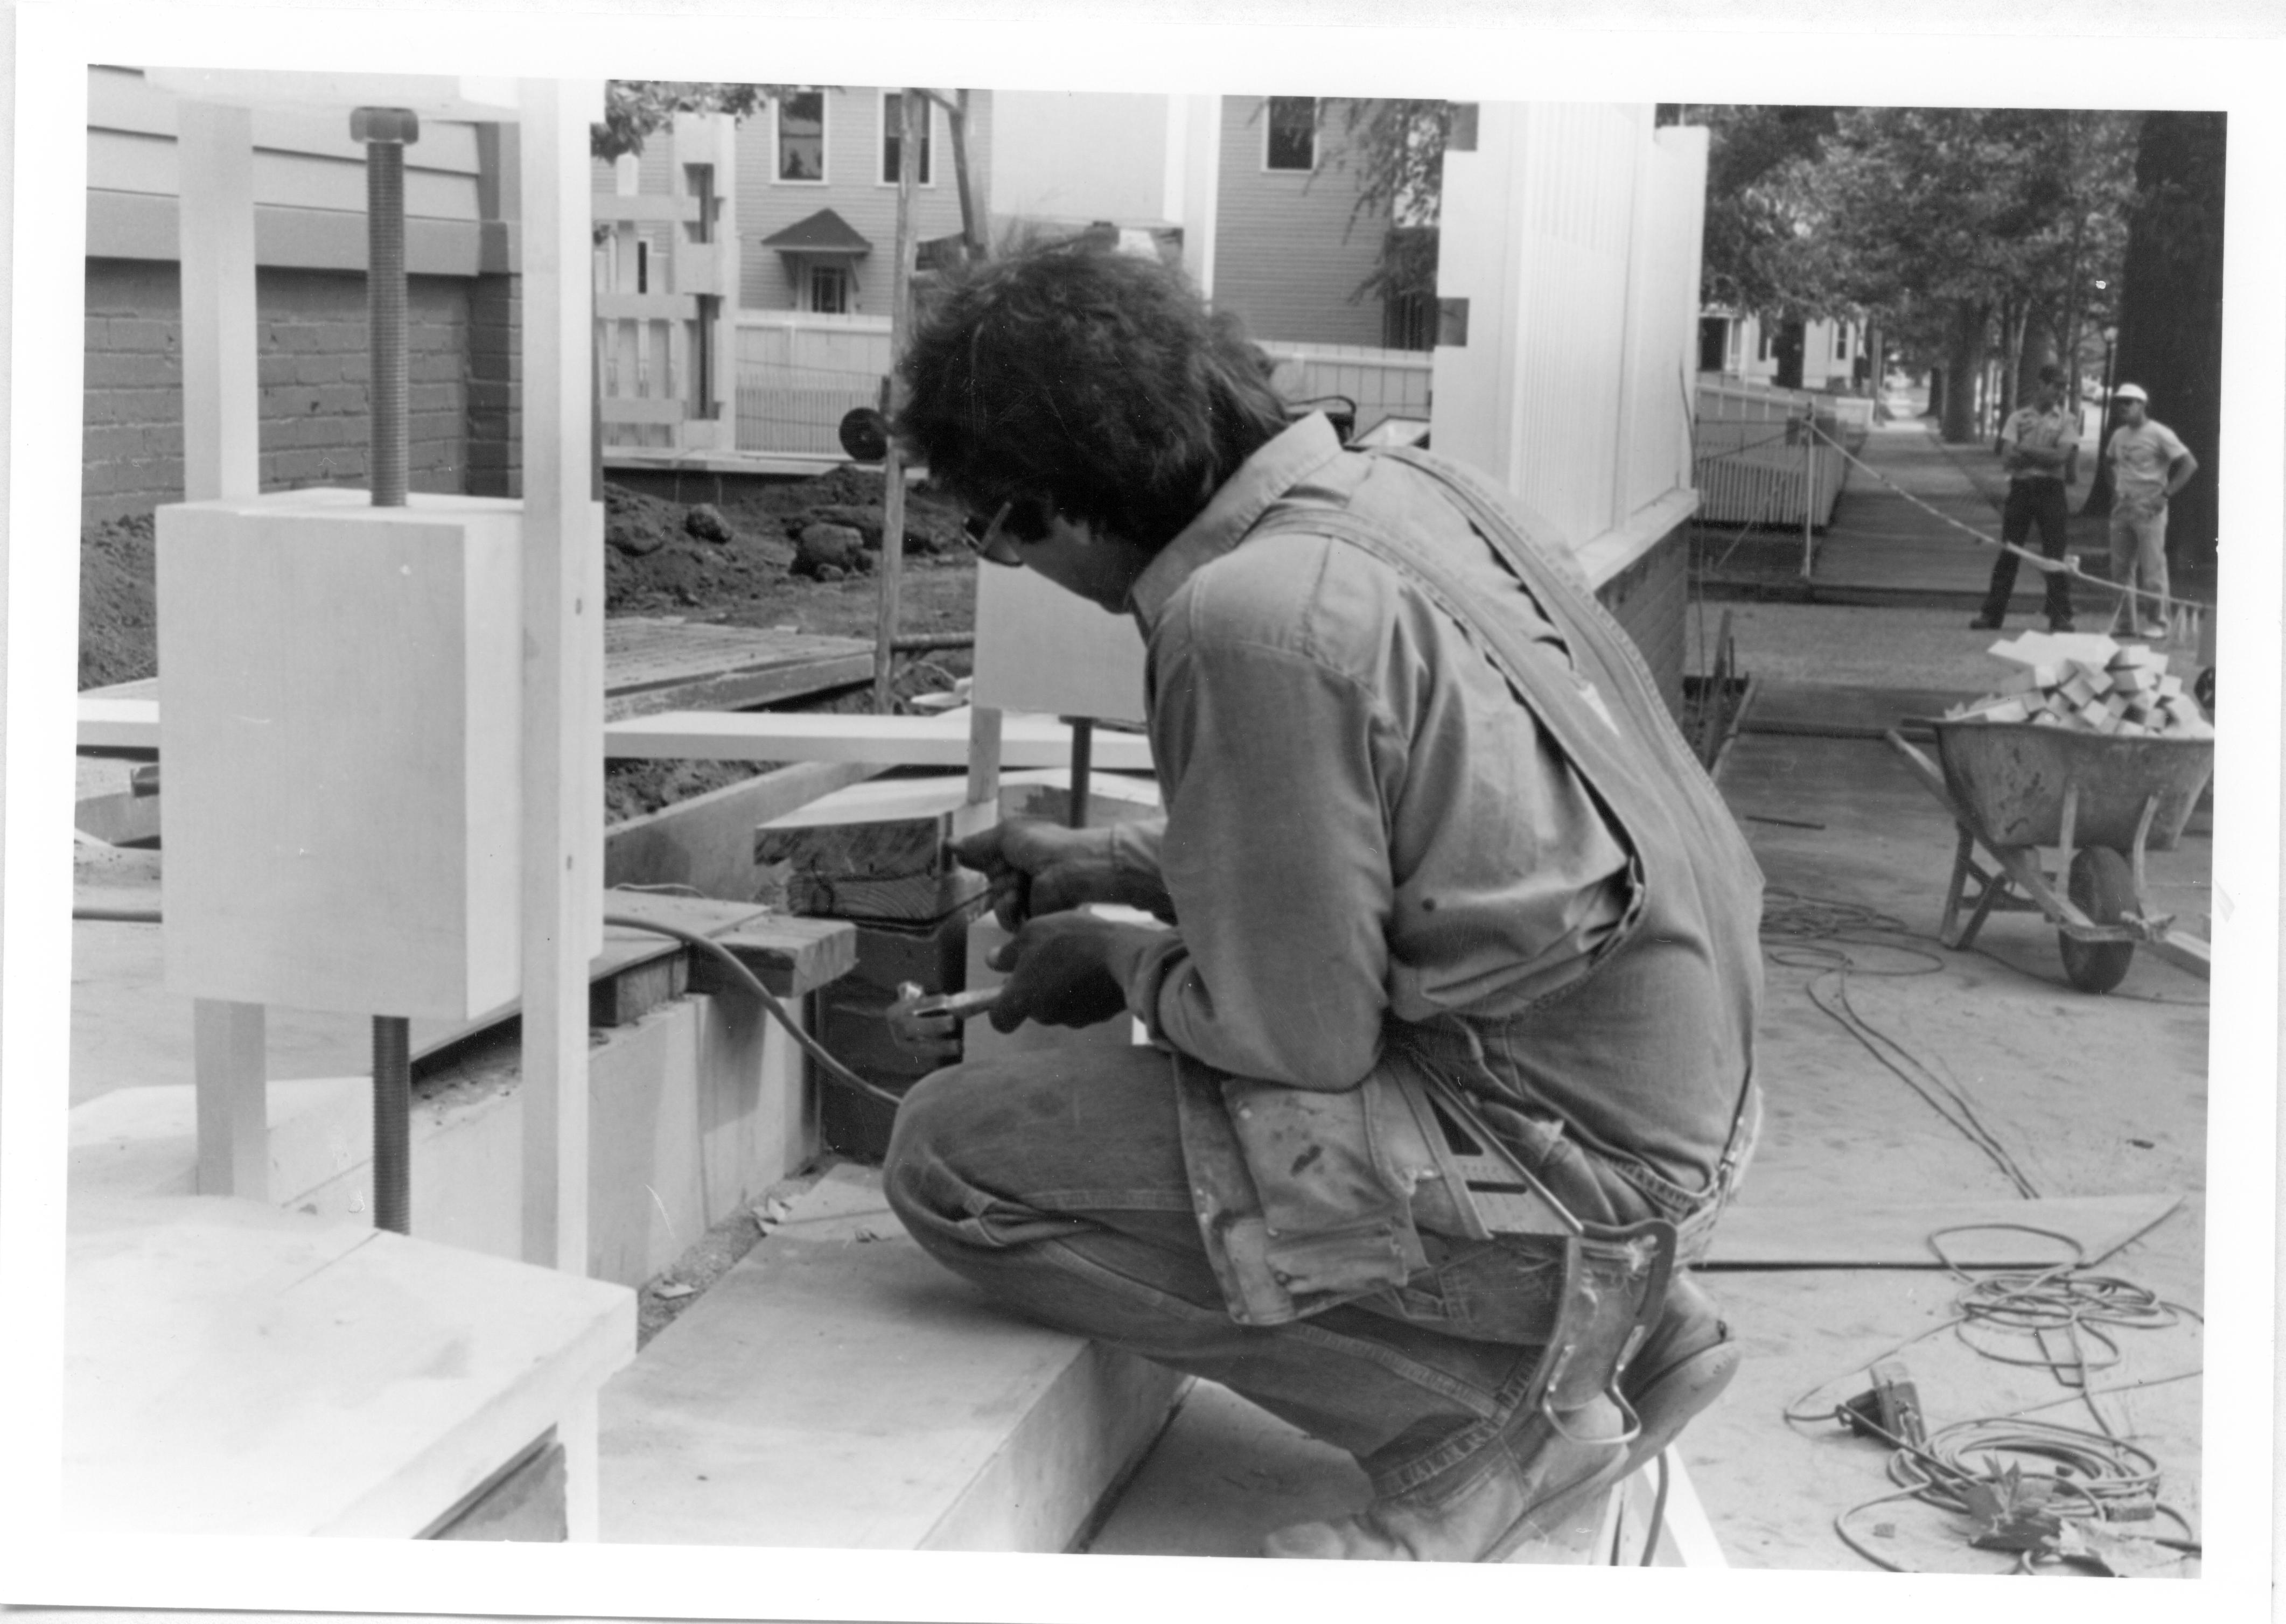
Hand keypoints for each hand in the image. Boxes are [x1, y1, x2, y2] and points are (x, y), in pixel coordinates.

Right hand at [954, 817, 1119, 929]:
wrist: (1070, 868)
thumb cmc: (1045, 845)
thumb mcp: (1006, 835)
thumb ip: (978, 843)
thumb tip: (949, 843)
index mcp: (1019, 852)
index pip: (989, 858)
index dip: (976, 858)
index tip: (961, 858)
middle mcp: (1023, 874)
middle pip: (991, 880)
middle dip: (998, 872)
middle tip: (1014, 866)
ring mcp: (1027, 896)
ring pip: (996, 900)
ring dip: (1005, 890)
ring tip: (1022, 882)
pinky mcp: (1031, 917)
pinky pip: (1005, 918)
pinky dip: (1009, 907)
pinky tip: (1021, 897)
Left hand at [985, 912, 1153, 1031]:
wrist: (1124, 955)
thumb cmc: (1072, 940)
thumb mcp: (1032, 932)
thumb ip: (1007, 952)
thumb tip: (992, 961)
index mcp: (1022, 998)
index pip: (1000, 1020)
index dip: (1000, 1006)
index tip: (1008, 984)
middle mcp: (1045, 1015)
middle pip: (1032, 1008)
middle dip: (1036, 987)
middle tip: (1048, 957)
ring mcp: (1073, 1019)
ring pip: (1058, 1006)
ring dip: (1061, 987)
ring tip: (1075, 957)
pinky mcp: (1098, 1017)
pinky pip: (1083, 1005)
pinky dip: (1084, 991)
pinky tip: (1094, 967)